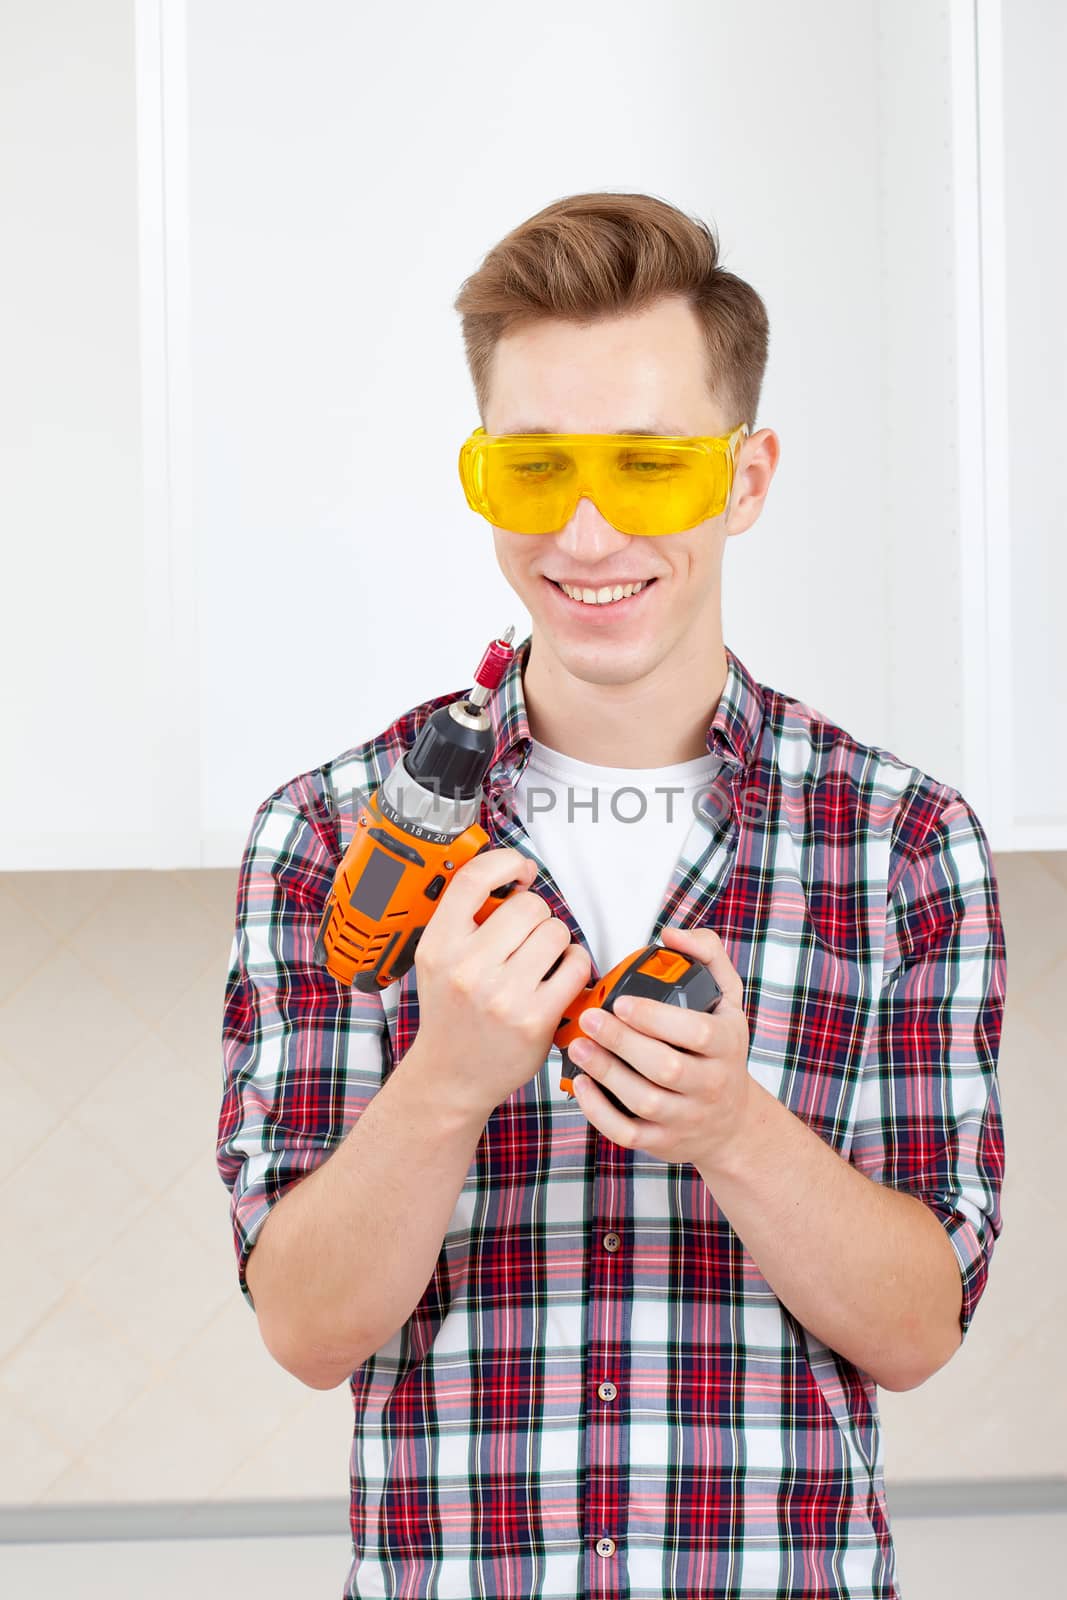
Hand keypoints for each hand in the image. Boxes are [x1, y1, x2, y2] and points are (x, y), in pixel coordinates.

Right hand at [410, 845, 591, 1123]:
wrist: (450, 1075)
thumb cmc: (451, 1013)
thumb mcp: (438, 960)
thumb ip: (466, 920)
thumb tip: (514, 876)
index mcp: (439, 945)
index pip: (474, 879)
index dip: (506, 863)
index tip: (520, 870)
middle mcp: (467, 968)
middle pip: (528, 905)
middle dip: (536, 915)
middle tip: (527, 936)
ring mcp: (502, 995)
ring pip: (556, 931)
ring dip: (557, 941)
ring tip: (541, 959)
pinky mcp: (535, 1018)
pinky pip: (576, 965)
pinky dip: (575, 965)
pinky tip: (559, 976)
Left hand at [567, 924, 750, 1169]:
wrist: (732, 1122)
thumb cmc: (719, 1049)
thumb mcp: (728, 999)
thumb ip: (706, 955)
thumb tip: (670, 933)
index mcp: (726, 1044)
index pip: (697, 1031)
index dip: (656, 1017)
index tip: (621, 1001)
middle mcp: (711, 1084)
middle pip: (666, 1067)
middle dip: (623, 1042)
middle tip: (589, 1018)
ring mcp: (687, 1117)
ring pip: (645, 1100)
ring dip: (606, 1073)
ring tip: (578, 1046)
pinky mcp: (663, 1142)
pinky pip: (628, 1132)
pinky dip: (599, 1112)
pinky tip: (581, 1084)